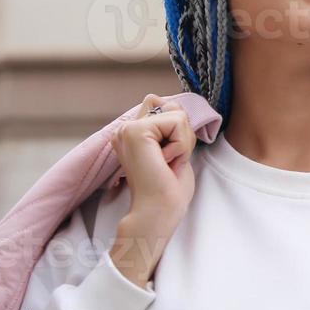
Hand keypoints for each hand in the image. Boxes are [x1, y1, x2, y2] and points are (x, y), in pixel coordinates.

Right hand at [107, 93, 197, 286]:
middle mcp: (125, 129)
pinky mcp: (136, 131)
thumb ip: (169, 123)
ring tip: (167, 163)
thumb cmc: (168, 190)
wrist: (158, 212)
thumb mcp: (174, 148)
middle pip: (173, 108)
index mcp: (132, 134)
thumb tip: (159, 97)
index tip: (168, 160)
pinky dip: (180, 144)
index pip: (166, 108)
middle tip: (170, 162)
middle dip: (183, 136)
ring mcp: (128, 129)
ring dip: (183, 142)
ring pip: (177, 114)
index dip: (179, 133)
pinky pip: (177, 121)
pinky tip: (165, 162)